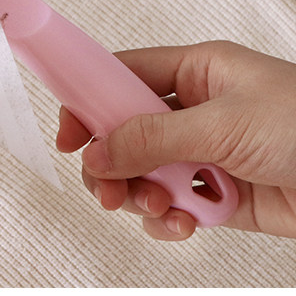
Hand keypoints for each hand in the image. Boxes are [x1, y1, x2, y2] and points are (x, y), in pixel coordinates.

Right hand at [56, 41, 295, 241]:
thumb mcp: (225, 123)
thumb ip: (154, 137)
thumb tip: (98, 151)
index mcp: (196, 72)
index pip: (123, 78)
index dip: (89, 102)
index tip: (70, 135)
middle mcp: (196, 111)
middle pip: (124, 133)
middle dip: (110, 163)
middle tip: (108, 189)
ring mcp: (204, 154)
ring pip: (143, 174)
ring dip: (140, 195)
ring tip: (158, 207)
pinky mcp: (217, 194)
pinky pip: (171, 207)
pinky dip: (169, 220)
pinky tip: (184, 223)